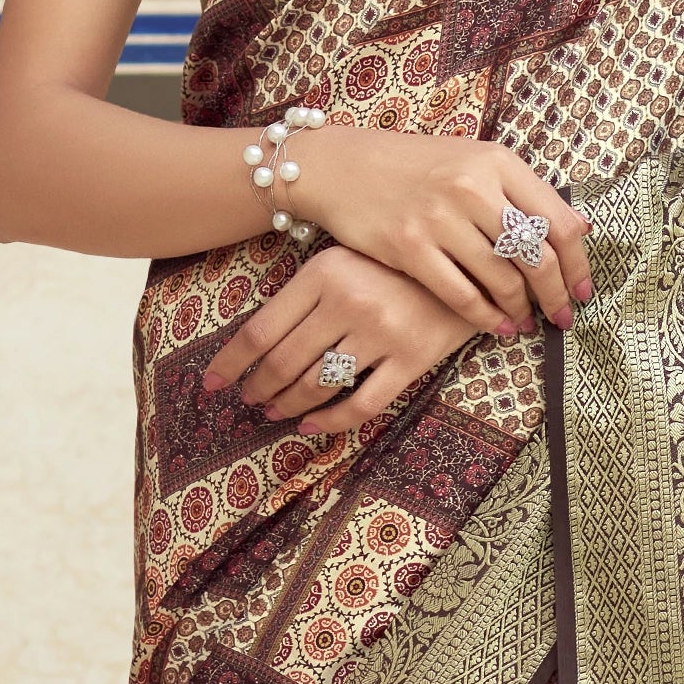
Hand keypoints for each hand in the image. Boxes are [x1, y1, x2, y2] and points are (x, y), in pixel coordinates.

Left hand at [206, 243, 486, 440]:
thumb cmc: (396, 263)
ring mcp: (381, 333)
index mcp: (324, 272)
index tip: (212, 383)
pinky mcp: (411, 359)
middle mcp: (349, 301)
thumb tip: (258, 341)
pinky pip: (361, 404)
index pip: (261, 329)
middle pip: (284, 362)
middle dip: (258, 387)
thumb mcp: (344, 259)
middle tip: (249, 398)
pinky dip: (329, 421)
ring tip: (275, 409)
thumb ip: (305, 292)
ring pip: (317, 385)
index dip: (231, 362)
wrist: (471, 262)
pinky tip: (310, 424)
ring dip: (287, 404)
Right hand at [284, 123, 593, 336]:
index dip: (577, 265)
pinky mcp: (409, 247)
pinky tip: (496, 326)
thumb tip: (578, 230)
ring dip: (521, 310)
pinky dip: (486, 318)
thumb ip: (521, 192)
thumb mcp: (473, 161)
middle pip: (536, 256)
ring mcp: (440, 218)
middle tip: (562, 318)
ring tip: (524, 321)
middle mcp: (473, 187)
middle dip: (556, 296)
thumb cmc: (416, 166)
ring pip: (502, 280)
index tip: (583, 290)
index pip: (559, 222)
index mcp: (498, 162)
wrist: (344, 166)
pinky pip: (462, 295)